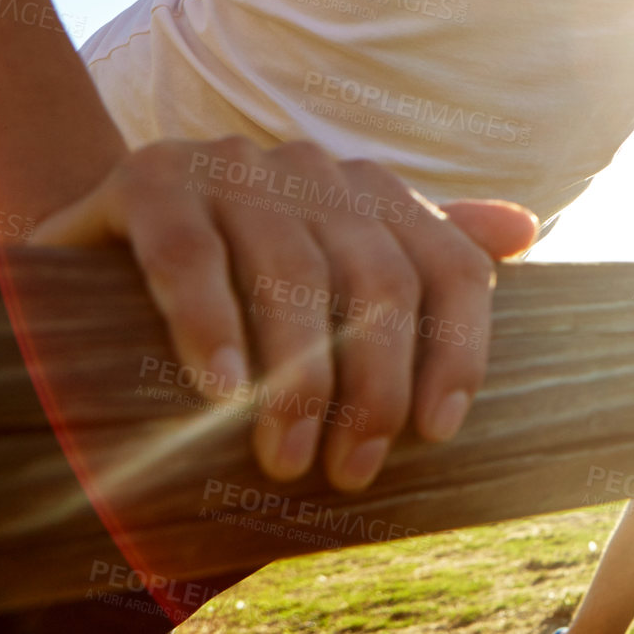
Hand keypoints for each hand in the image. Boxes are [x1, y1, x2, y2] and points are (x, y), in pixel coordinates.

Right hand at [29, 135, 537, 490]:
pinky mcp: (152, 176)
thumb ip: (424, 254)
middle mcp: (315, 166)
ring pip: (292, 272)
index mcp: (373, 189)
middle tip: (353, 469)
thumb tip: (525, 229)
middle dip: (376, 385)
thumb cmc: (241, 270)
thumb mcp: (336, 266)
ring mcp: (232, 164)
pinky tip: (222, 391)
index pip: (449, 265)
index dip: (457, 348)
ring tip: (288, 457)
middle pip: (378, 278)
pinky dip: (209, 325)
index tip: (439, 431)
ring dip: (297, 377)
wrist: (108, 233)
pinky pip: (190, 255)